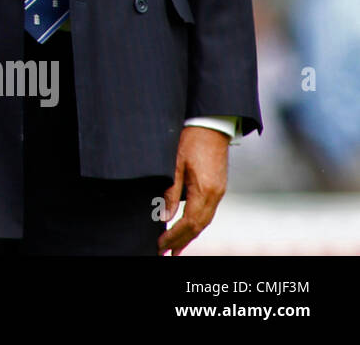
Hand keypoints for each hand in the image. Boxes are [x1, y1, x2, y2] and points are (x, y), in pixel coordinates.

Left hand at [158, 125, 229, 254]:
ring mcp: (219, 191)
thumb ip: (171, 191)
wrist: (211, 124)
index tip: (160, 245)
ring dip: (190, 235)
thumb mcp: (174, 164)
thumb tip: (165, 216)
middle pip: (199, 226)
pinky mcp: (218, 187)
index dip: (174, 236)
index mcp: (205, 190)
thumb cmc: (191, 139)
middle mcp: (215, 194)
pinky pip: (208, 212)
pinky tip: (188, 228)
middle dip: (182, 241)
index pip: (189, 222)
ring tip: (176, 247)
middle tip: (166, 254)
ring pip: (205, 221)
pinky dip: (197, 223)